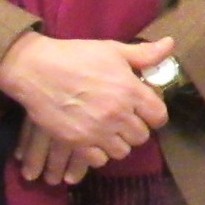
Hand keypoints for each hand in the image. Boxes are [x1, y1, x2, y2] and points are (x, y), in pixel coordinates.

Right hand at [0, 31, 172, 184]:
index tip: (144, 111)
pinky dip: (99, 153)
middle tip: (123, 119)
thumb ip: (143, 54)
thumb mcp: (112, 50)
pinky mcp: (77, 143)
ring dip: (118, 142)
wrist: (34, 69)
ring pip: (122, 151)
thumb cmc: (75, 56)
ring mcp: (97, 131)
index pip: (159, 116)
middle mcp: (117, 114)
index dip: (154, 115)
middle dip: (135, 128)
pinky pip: (100, 160)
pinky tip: (93, 139)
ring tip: (108, 130)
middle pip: (141, 136)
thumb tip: (170, 44)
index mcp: (130, 90)